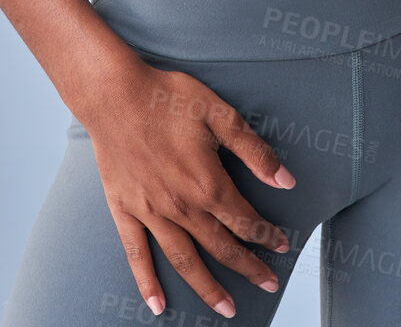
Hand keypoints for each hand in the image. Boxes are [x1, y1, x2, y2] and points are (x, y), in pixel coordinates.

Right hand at [82, 55, 295, 317]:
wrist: (114, 94)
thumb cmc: (168, 98)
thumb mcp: (219, 113)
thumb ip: (253, 150)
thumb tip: (286, 180)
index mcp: (208, 183)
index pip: (245, 220)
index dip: (266, 235)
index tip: (281, 245)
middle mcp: (182, 207)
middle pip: (221, 247)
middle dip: (248, 268)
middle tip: (268, 284)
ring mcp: (151, 213)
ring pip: (185, 261)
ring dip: (208, 288)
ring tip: (226, 309)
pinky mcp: (125, 210)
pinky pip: (137, 255)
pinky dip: (148, 282)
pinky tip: (158, 305)